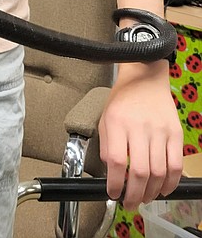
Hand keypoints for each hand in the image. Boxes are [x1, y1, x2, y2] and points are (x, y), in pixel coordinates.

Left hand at [99, 61, 182, 208]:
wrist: (145, 77)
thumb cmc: (123, 98)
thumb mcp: (105, 117)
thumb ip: (106, 144)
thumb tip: (111, 172)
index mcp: (117, 122)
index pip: (115, 160)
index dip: (114, 183)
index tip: (113, 193)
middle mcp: (139, 127)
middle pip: (138, 171)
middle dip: (133, 194)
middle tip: (130, 203)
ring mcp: (160, 131)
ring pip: (158, 172)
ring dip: (151, 192)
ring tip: (143, 197)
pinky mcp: (176, 134)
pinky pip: (176, 165)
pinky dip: (170, 183)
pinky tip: (162, 189)